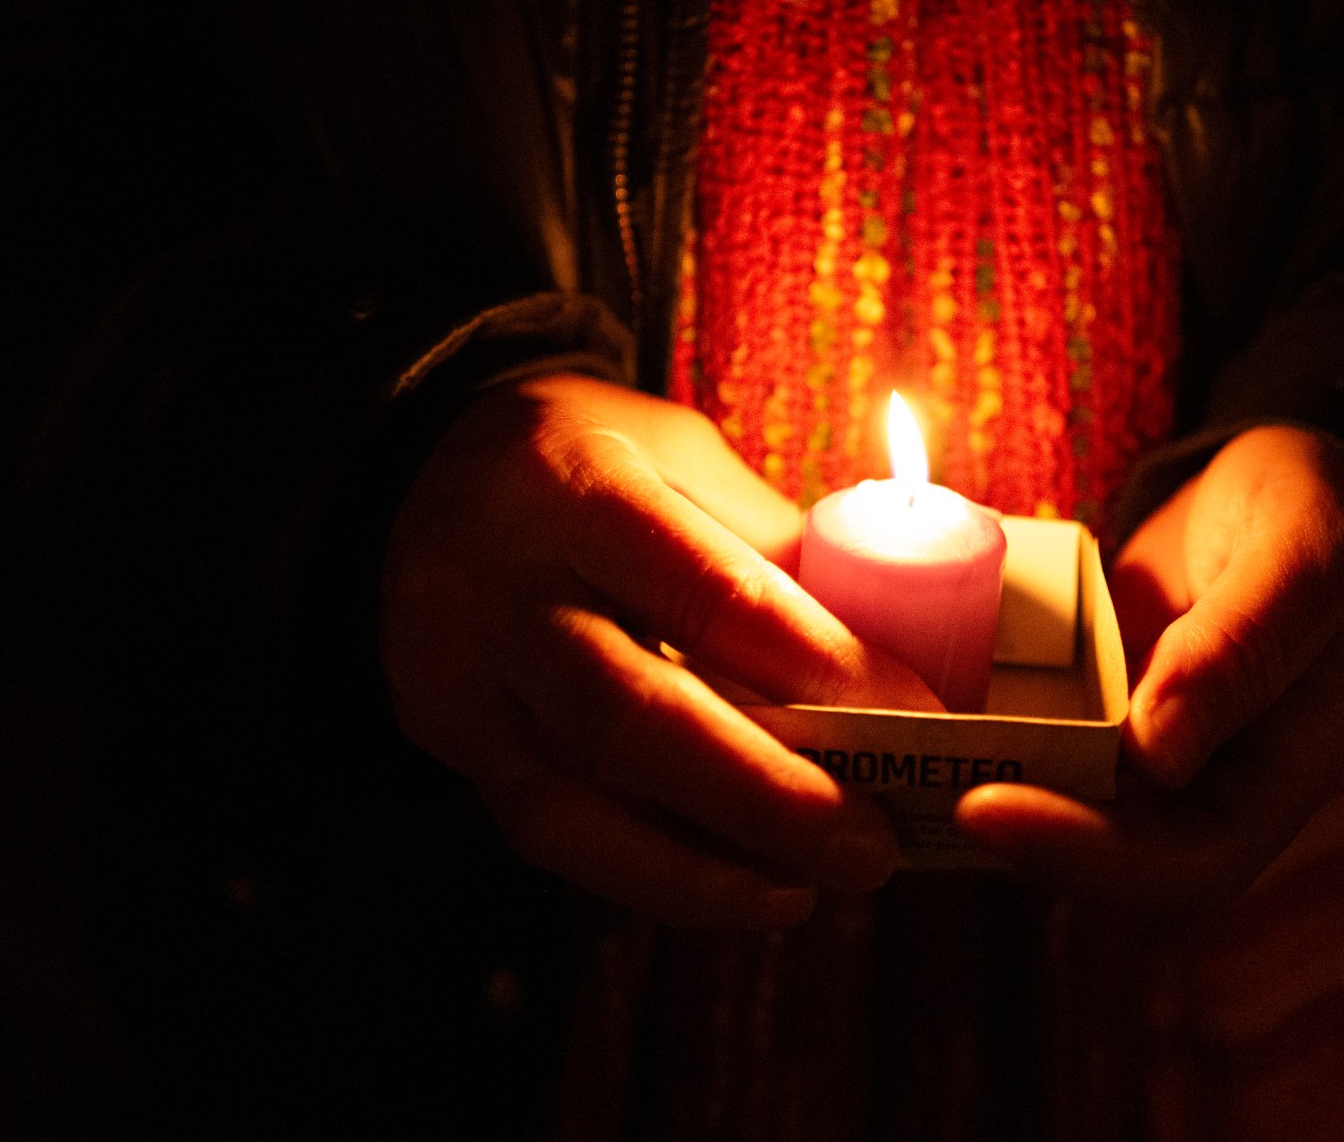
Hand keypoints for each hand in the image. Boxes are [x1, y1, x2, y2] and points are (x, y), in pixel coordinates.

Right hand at [382, 372, 939, 928]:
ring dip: (707, 864)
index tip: (917, 718)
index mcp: (573, 484)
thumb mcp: (682, 455)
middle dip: (763, 796)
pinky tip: (741, 888)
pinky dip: (652, 873)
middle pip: (630, 716)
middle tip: (869, 846)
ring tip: (813, 886)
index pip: (707, 590)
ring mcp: (454, 672)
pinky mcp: (445, 737)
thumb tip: (896, 649)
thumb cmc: (591, 460)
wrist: (426, 474)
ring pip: (574, 801)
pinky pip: (549, 830)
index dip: (818, 665)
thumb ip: (769, 544)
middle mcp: (496, 584)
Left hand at [956, 425, 1343, 910]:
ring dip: (984, 783)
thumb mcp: (1311, 553)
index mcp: (1295, 765)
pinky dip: (979, 723)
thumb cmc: (1326, 507)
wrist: (1298, 471)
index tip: (989, 807)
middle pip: (1116, 855)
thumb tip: (1155, 749)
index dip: (1092, 857)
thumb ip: (1246, 643)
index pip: (1196, 860)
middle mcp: (1219, 779)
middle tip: (922, 784)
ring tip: (894, 747)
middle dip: (1018, 831)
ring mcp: (1155, 745)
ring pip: (1066, 803)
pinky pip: (1040, 735)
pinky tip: (911, 693)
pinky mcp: (1104, 703)